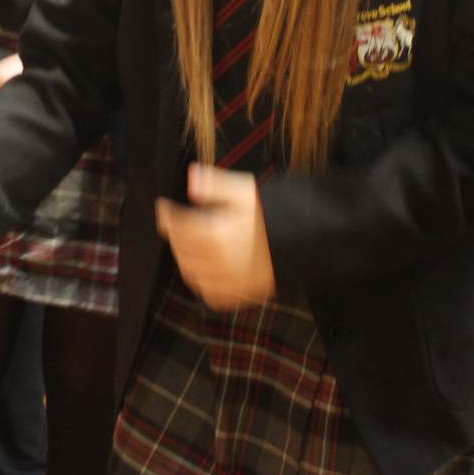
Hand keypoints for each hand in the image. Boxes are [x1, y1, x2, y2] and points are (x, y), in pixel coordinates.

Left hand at [154, 165, 275, 309]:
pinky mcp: (245, 292)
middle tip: (175, 225)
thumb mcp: (246, 190)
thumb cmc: (278, 212)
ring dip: (186, 261)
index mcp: (216, 234)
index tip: (163, 208)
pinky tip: (207, 273)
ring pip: (194, 275)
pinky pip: (214, 296)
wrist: (310, 239)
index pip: (178, 226)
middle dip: (175, 237)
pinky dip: (204, 285)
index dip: (167, 216)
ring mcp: (231, 280)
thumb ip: (215, 185)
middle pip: (183, 251)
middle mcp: (219, 260)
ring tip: (188, 247)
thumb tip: (191, 178)